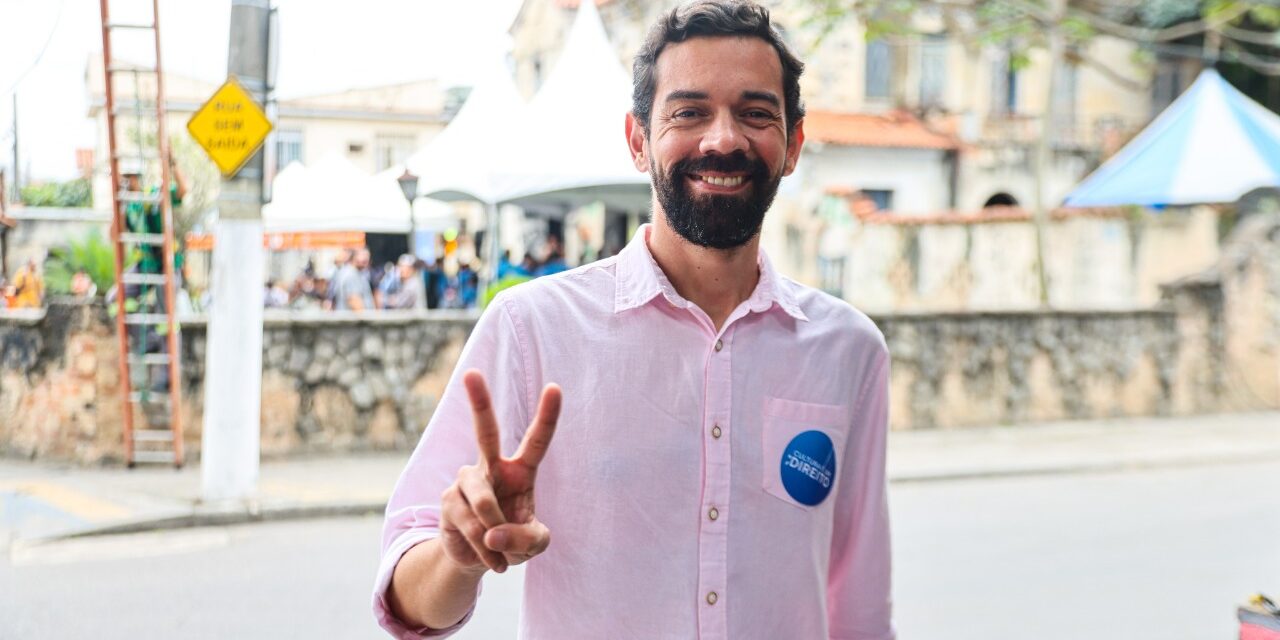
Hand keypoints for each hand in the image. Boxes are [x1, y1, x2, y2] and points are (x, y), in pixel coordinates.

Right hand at [439, 369, 560, 574]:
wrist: (480, 559)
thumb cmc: (514, 539)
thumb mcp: (535, 545)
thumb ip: (526, 539)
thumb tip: (492, 534)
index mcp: (520, 470)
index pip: (536, 440)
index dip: (547, 415)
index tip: (555, 387)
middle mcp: (490, 467)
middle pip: (485, 432)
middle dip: (478, 402)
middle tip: (471, 373)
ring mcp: (465, 482)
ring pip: (484, 503)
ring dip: (496, 532)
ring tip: (498, 546)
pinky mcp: (448, 502)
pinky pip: (472, 526)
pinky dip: (485, 550)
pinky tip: (489, 557)